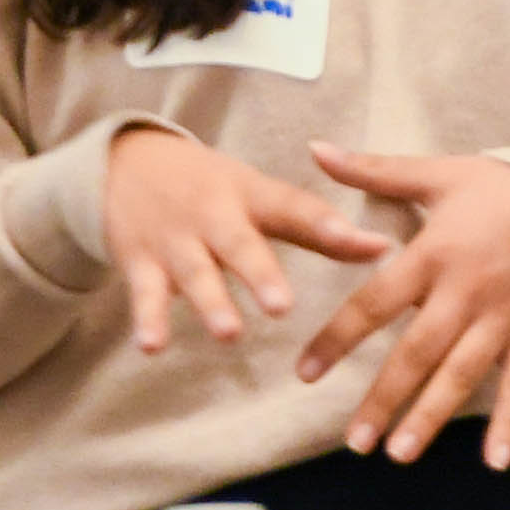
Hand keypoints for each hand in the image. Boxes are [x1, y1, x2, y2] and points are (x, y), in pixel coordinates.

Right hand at [103, 125, 396, 356]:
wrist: (124, 163)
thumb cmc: (211, 187)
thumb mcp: (260, 196)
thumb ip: (319, 229)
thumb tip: (385, 249)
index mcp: (251, 195)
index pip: (294, 207)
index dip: (329, 225)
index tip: (368, 245)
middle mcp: (214, 215)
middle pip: (240, 244)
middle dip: (260, 275)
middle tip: (282, 306)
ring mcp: (175, 239)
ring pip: (195, 273)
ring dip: (211, 303)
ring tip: (229, 333)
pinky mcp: (140, 261)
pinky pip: (145, 294)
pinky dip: (148, 319)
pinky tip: (152, 347)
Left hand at [296, 147, 509, 468]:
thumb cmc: (502, 185)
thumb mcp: (437, 172)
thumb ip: (373, 171)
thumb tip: (316, 149)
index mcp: (434, 253)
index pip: (374, 303)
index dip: (338, 339)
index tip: (306, 373)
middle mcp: (466, 292)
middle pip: (416, 352)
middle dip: (383, 398)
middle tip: (355, 442)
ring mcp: (505, 317)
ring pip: (462, 375)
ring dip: (430, 416)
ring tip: (400, 453)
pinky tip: (494, 463)